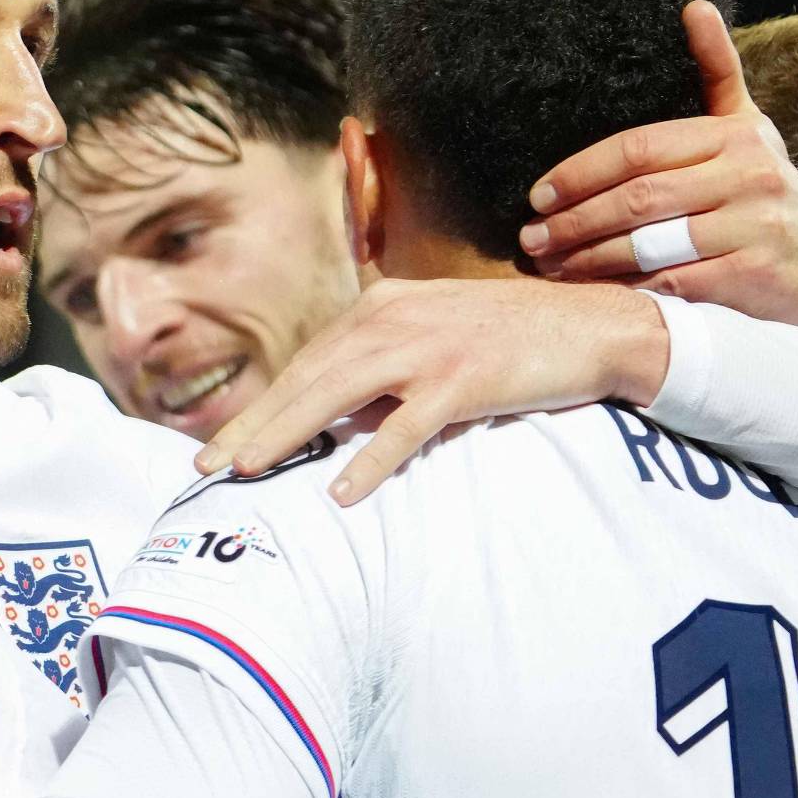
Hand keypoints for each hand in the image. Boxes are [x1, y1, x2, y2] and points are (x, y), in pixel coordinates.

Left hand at [194, 278, 669, 504]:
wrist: (590, 324)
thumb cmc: (510, 337)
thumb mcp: (433, 334)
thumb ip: (382, 365)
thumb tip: (336, 419)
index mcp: (381, 306)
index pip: (306, 363)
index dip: (261, 405)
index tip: (222, 442)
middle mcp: (394, 318)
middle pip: (308, 378)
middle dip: (254, 423)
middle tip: (207, 464)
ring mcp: (428, 346)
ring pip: (338, 395)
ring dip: (288, 434)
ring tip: (248, 470)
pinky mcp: (463, 379)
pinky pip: (405, 427)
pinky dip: (370, 459)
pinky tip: (341, 491)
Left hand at [518, 1, 797, 335]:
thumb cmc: (765, 199)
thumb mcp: (749, 131)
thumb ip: (718, 75)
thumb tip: (693, 5)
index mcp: (736, 134)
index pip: (638, 148)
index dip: (580, 172)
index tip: (536, 195)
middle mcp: (751, 174)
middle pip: (637, 197)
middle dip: (573, 221)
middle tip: (530, 239)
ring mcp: (757, 226)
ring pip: (649, 243)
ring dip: (588, 259)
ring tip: (550, 267)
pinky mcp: (755, 275)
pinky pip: (673, 283)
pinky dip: (627, 289)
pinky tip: (594, 295)